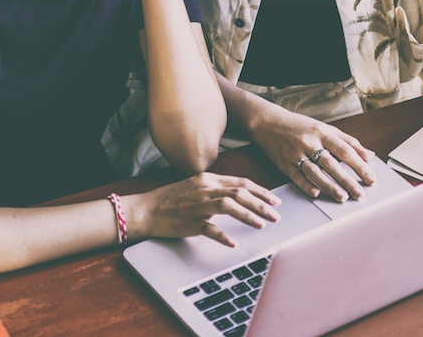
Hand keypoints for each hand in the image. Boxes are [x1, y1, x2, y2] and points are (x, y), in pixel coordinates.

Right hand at [128, 173, 281, 246]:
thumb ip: (216, 187)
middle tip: (276, 214)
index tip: (275, 200)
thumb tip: (240, 193)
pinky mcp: (189, 221)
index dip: (261, 191)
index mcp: (209, 179)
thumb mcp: (196, 186)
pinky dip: (222, 235)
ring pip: (228, 206)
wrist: (146, 209)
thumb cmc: (172, 199)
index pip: (241, 183)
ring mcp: (197, 205)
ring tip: (262, 224)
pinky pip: (208, 228)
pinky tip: (233, 242)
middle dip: (261, 203)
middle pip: (239, 193)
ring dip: (248, 215)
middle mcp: (205, 189)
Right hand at [249, 108, 374, 202]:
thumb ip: (348, 141)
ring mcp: (296, 154)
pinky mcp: (284, 164)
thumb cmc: (300, 126)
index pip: (345, 150)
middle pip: (331, 163)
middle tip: (360, 194)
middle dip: (347, 180)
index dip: (359, 165)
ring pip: (315, 172)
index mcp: (322, 132)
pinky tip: (316, 194)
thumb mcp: (325, 128)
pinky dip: (306, 186)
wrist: (268, 123)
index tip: (371, 178)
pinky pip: (296, 177)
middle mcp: (310, 143)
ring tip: (342, 197)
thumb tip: (369, 155)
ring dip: (329, 186)